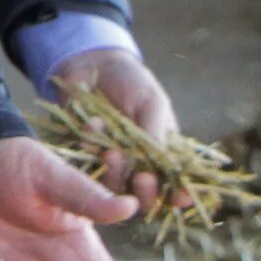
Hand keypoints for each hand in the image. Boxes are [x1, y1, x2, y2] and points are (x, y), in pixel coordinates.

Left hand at [49, 47, 182, 212]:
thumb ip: (157, 133)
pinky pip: (84, 165)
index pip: (173, 185)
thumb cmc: (131, 83)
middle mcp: (136, 165)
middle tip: (143, 177)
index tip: (180, 196)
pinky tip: (94, 122)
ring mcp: (108, 163)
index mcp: (161, 155)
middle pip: (143, 197)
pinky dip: (89, 148)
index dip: (178, 195)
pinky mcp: (81, 155)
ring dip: (115, 174)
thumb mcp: (152, 103)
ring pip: (113, 188)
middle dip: (146, 192)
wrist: (93, 64)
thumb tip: (167, 166)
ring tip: (112, 152)